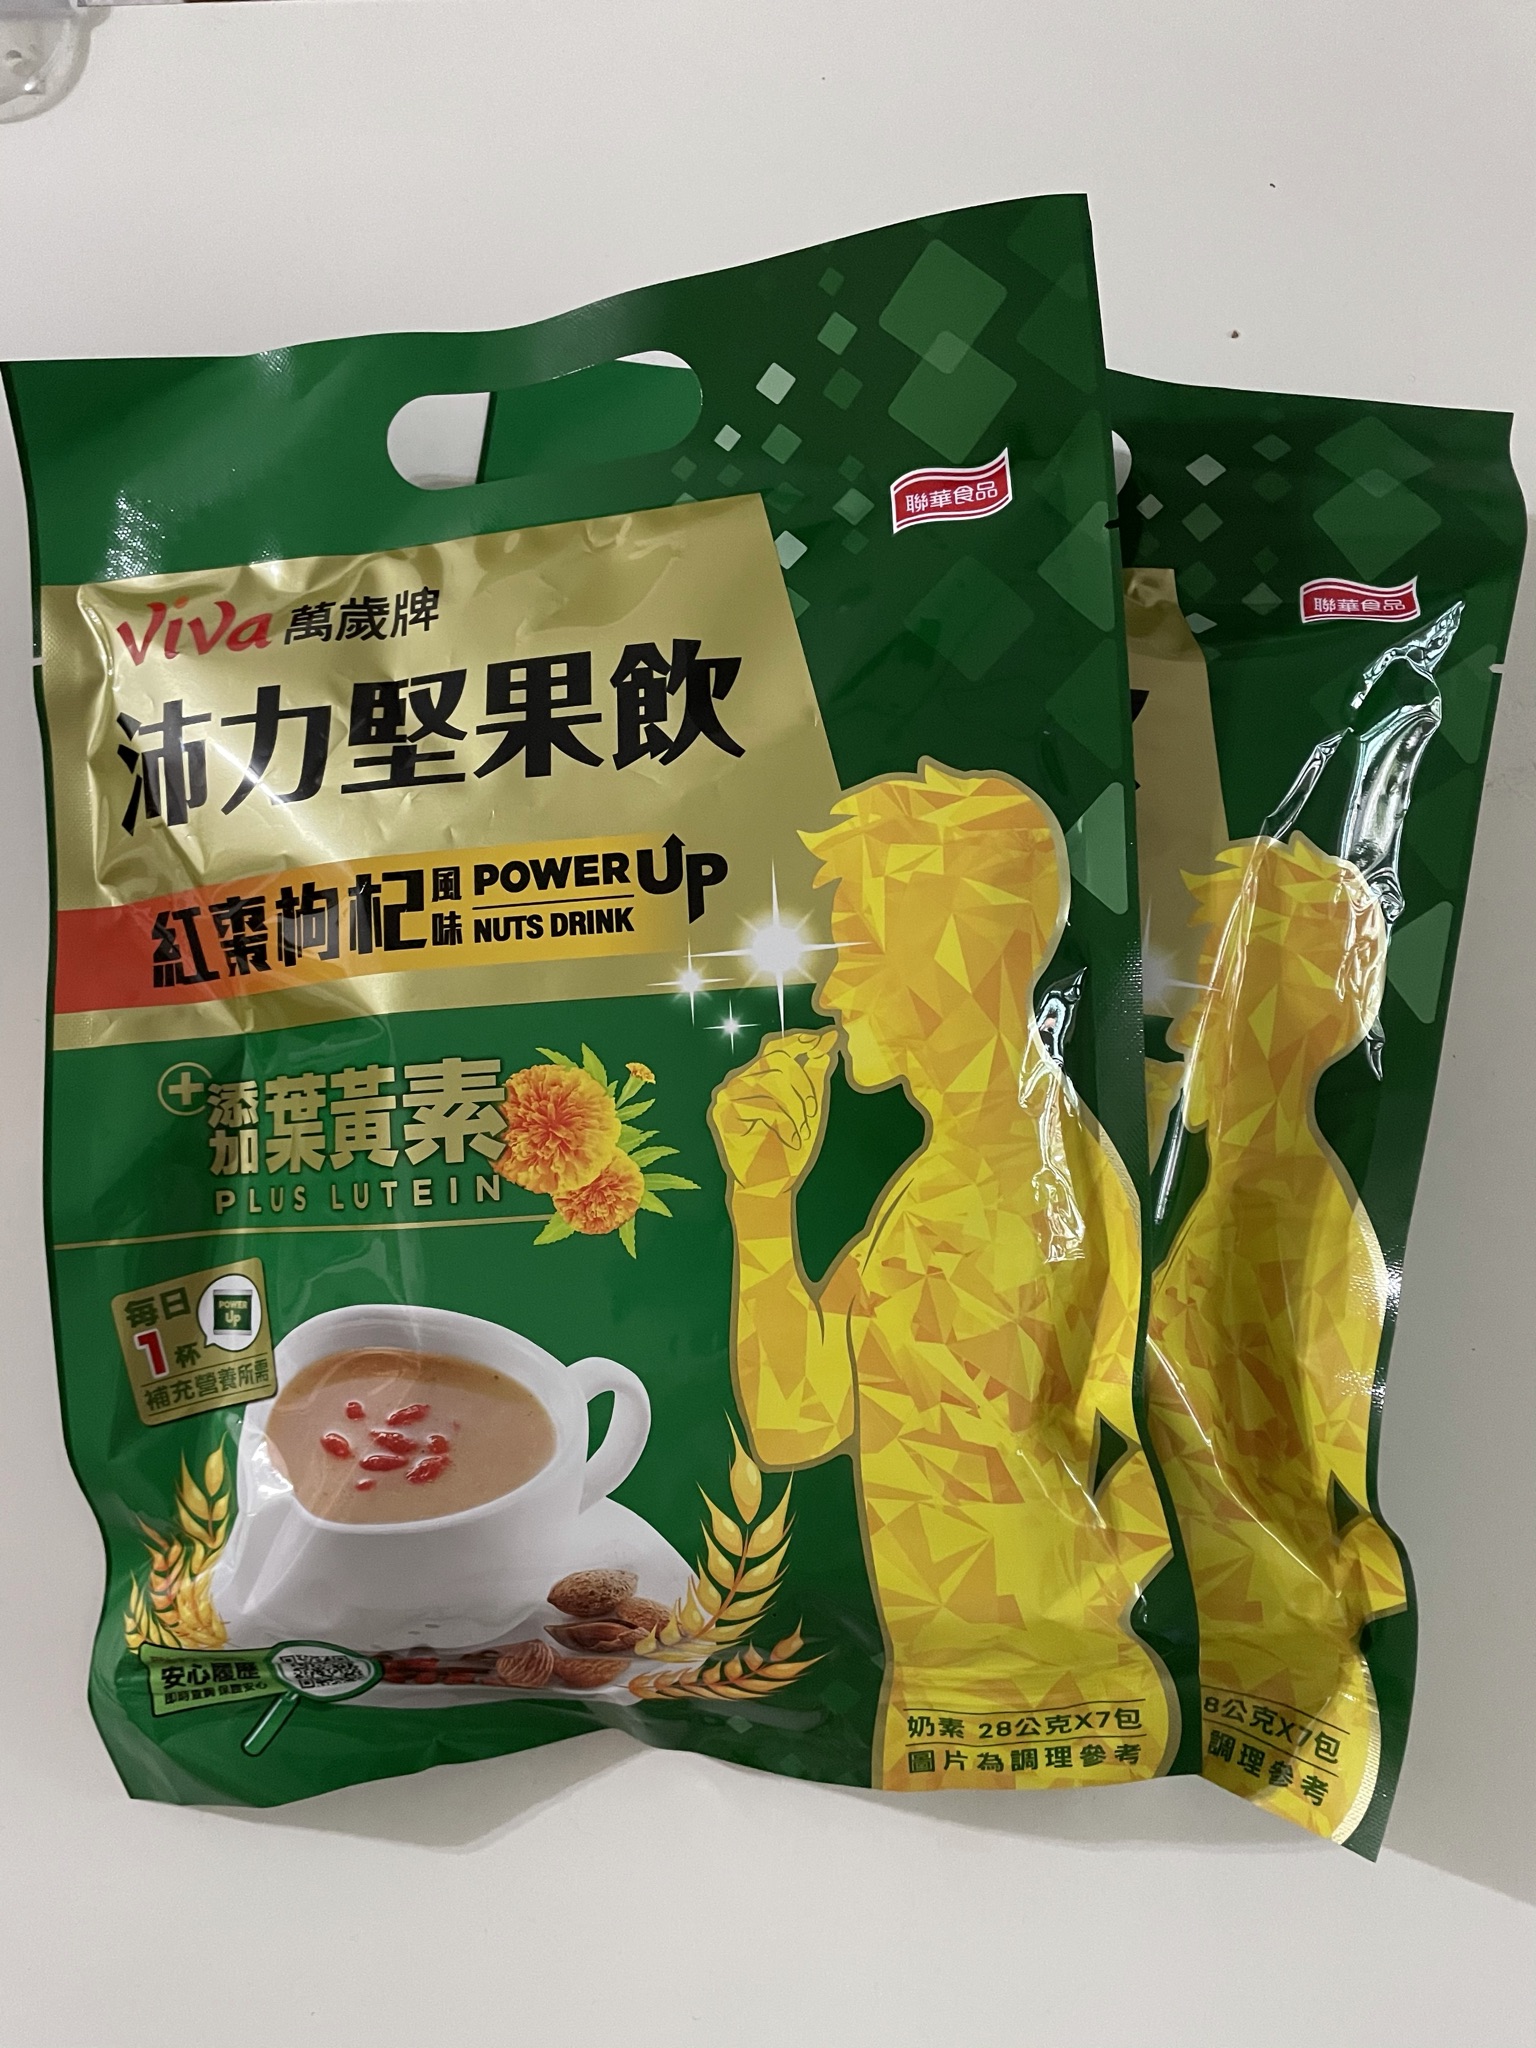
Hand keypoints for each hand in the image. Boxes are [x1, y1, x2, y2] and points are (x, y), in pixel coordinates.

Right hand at [708, 1029, 837, 1197]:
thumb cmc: (788, 1147)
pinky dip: (783, 1124)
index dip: (801, 1040)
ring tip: (800, 1132)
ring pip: (771, 1082)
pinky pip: (762, 1106)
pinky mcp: (722, 1114)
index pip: (777, 1046)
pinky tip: (788, 1141)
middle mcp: (738, 1080)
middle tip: (811, 1113)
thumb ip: (816, 1071)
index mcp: (757, 1075)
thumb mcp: (809, 1105)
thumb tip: (831, 1036)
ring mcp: (727, 1095)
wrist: (767, 1186)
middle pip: (778, 1061)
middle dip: (803, 1086)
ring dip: (795, 1108)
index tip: (827, 1039)